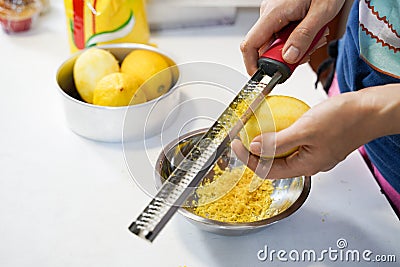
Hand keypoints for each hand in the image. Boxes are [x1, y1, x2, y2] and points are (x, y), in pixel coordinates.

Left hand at [232, 85, 399, 178]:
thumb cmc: (345, 120)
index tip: (235, 144)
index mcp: (305, 166)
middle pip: (273, 163)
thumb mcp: (305, 130)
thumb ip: (278, 142)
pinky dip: (280, 134)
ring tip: (253, 130)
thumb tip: (254, 148)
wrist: (370, 109)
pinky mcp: (317, 140)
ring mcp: (313, 152)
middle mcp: (308, 163)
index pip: (267, 170)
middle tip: (241, 137)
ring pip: (282, 152)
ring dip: (266, 142)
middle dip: (254, 152)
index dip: (248, 159)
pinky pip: (293, 141)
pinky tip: (275, 122)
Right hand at [240, 0, 343, 74]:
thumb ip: (305, 36)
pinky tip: (311, 32)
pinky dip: (296, 39)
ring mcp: (273, 14)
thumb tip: (289, 57)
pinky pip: (282, 35)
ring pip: (276, 43)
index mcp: (273, 13)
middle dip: (286, 57)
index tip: (264, 79)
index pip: (250, 45)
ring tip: (315, 37)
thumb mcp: (322, 12)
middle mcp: (268, 14)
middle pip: (266, 48)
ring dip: (296, 47)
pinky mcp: (280, 15)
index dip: (253, 66)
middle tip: (307, 52)